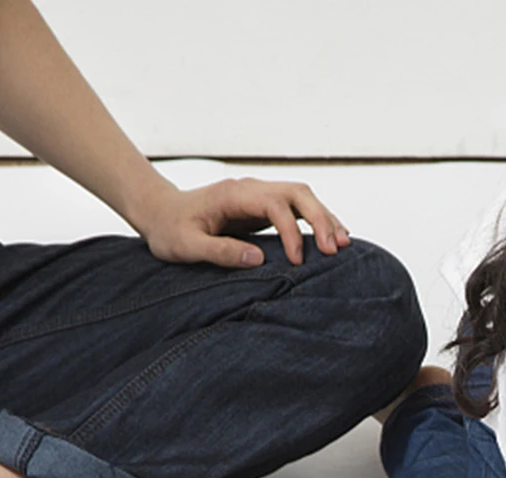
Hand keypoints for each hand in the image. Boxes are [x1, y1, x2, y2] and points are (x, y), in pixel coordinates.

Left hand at [131, 177, 350, 268]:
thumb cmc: (170, 231)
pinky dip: (318, 221)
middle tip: (335, 250)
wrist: (161, 212)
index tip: (297, 262)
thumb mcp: (187, 246)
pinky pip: (299, 208)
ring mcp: (260, 195)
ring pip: (304, 197)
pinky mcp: (265, 206)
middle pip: (299, 193)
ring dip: (326, 218)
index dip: (292, 233)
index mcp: (234, 194)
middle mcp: (252, 188)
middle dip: (321, 219)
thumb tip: (259, 259)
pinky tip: (334, 238)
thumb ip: (220, 251)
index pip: (276, 206)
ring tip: (344, 245)